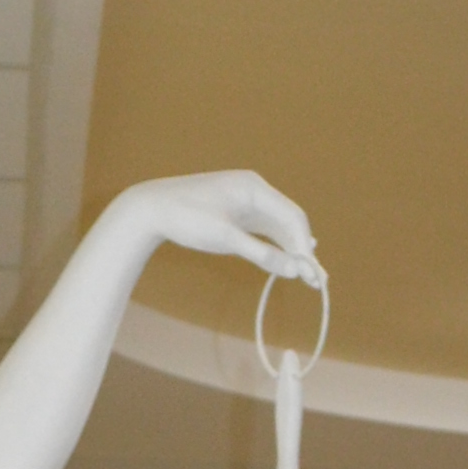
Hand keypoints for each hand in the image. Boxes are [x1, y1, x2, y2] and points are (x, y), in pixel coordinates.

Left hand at [115, 170, 320, 287]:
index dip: (304, 246)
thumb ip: (261, 254)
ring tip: (308, 277)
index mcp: (254, 188)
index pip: (292, 216)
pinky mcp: (237, 214)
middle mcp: (255, 191)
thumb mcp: (225, 238)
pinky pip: (265, 231)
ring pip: (279, 228)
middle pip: (289, 222)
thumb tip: (294, 270)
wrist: (151, 208)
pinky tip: (288, 262)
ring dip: (292, 251)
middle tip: (316, 280)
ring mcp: (246, 202)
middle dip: (303, 251)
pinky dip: (276, 247)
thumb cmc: (187, 218)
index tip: (311, 272)